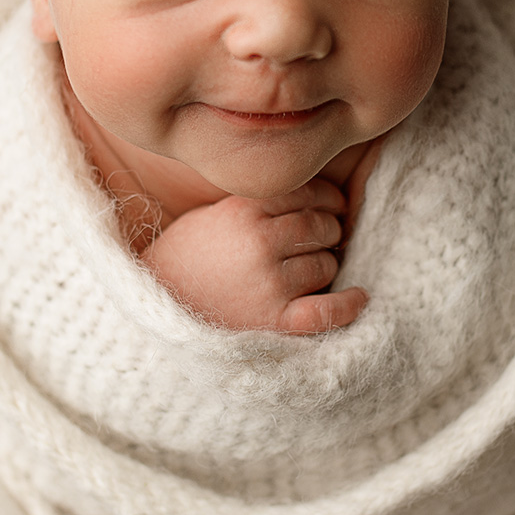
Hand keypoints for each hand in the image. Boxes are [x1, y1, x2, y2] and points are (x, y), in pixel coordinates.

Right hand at [140, 179, 367, 332]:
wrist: (154, 309)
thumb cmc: (184, 258)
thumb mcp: (212, 214)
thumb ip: (256, 203)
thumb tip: (313, 197)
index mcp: (243, 210)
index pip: (306, 193)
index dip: (327, 197)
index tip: (333, 204)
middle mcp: (259, 243)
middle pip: (320, 227)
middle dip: (329, 230)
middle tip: (325, 237)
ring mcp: (269, 283)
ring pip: (326, 264)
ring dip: (327, 264)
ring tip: (314, 267)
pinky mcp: (274, 321)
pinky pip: (327, 310)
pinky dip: (349, 304)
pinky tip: (360, 297)